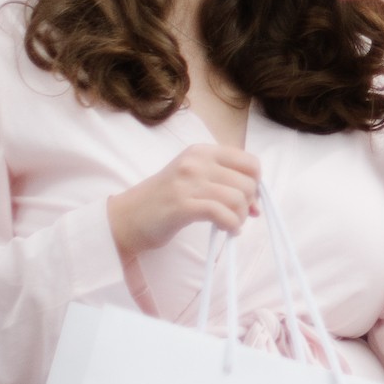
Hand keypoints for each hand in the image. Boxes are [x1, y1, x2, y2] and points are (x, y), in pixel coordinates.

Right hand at [107, 141, 261, 257]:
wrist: (126, 217)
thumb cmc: (163, 201)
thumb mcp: (193, 179)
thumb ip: (223, 184)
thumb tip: (258, 203)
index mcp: (202, 151)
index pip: (250, 162)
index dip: (255, 183)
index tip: (248, 199)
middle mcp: (196, 162)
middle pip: (248, 182)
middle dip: (249, 203)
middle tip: (237, 215)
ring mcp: (188, 182)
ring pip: (238, 198)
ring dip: (240, 217)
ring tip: (230, 224)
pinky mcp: (182, 205)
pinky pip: (223, 214)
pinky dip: (232, 225)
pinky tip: (227, 231)